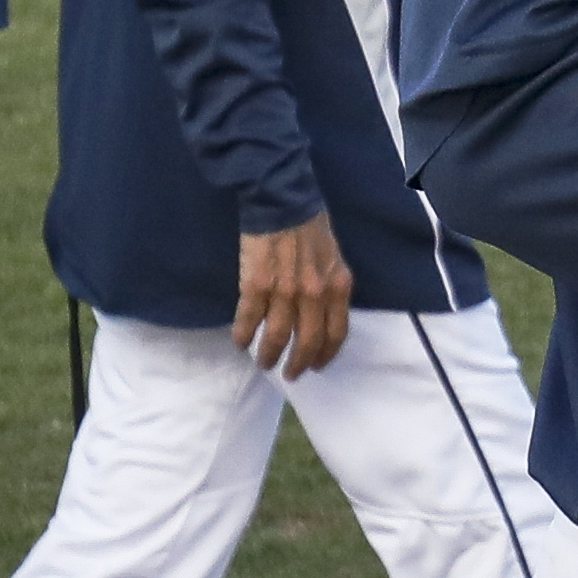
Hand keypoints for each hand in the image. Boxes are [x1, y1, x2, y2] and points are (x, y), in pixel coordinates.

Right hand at [235, 214, 355, 376]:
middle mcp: (314, 293)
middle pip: (308, 340)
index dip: (326, 354)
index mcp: (337, 286)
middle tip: (290, 375)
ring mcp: (284, 291)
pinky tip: (240, 343)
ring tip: (264, 363)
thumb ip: (331, 286)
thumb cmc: (310, 227)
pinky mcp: (255, 286)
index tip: (317, 366)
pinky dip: (244, 335)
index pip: (337, 332)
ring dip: (270, 354)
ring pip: (278, 336)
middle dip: (298, 363)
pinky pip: (249, 319)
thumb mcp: (334, 258)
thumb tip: (324, 314)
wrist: (282, 202)